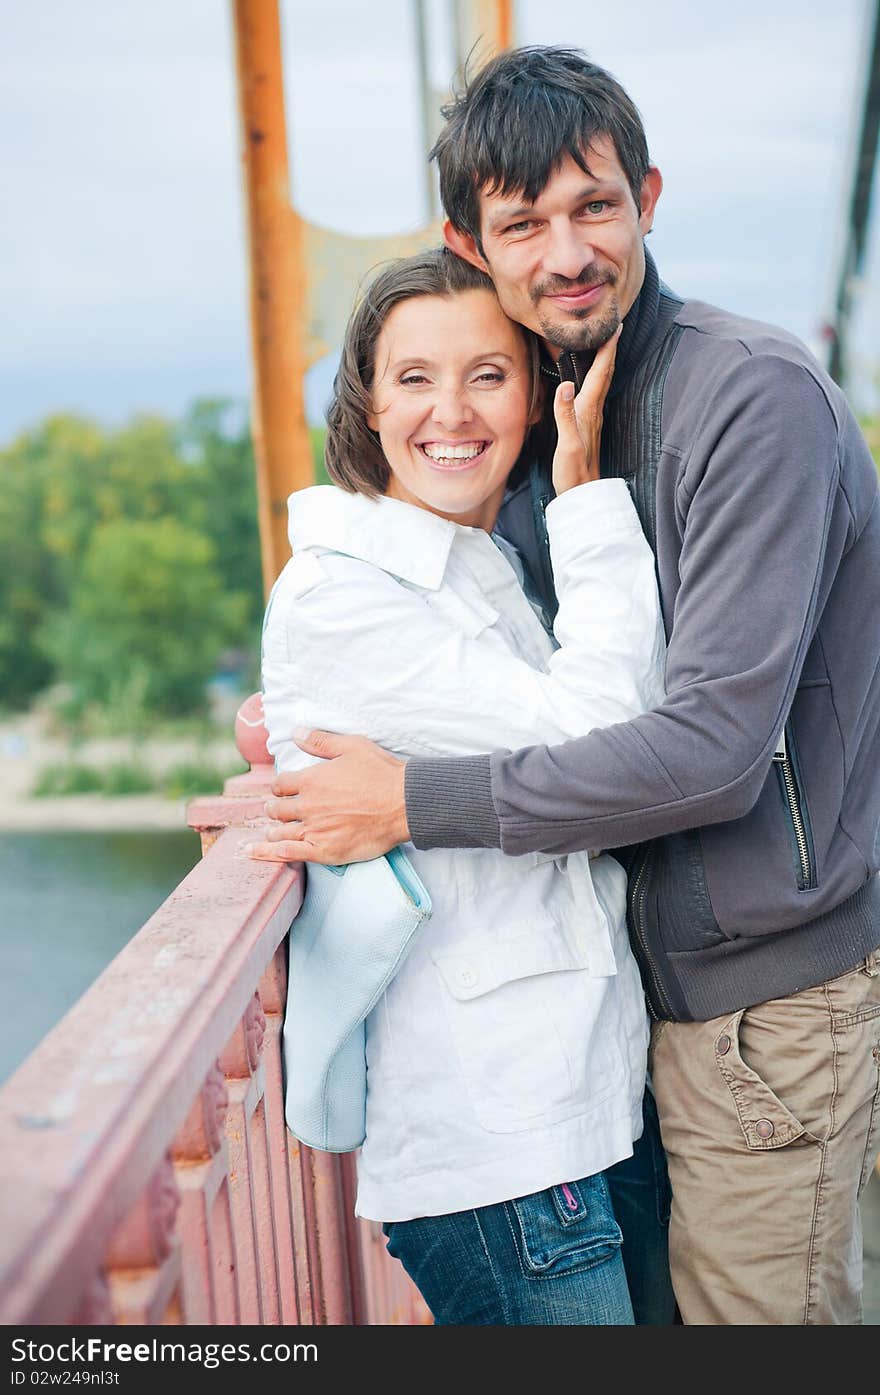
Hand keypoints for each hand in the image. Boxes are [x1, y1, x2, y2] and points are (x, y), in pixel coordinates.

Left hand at [247, 729, 408, 863]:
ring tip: (272, 831)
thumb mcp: (351, 746)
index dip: (280, 787)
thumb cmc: (381, 773)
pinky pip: (288, 853)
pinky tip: (253, 852)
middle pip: (277, 809)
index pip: (281, 784)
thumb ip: (320, 741)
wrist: (403, 804)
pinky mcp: (324, 850)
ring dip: (273, 830)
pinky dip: (267, 853)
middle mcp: (308, 805)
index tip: (283, 790)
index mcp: (311, 780)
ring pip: (280, 831)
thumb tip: (295, 733)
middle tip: (276, 811)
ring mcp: (314, 829)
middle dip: (274, 809)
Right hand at [551, 325, 620, 493]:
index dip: (607, 350)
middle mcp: (593, 410)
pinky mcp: (587, 425)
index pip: (601, 373)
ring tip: (606, 345)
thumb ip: (564, 414)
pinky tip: (592, 379)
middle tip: (615, 327)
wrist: (581, 493)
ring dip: (605, 362)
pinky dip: (596, 378)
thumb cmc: (573, 471)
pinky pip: (594, 393)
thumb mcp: (566, 443)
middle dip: (610, 349)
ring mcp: (592, 418)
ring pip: (602, 383)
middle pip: (606, 374)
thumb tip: (565, 385)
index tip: (615, 327)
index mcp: (588, 410)